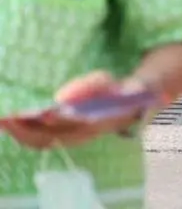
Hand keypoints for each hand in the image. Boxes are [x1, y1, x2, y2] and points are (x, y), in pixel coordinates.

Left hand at [0, 72, 146, 149]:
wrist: (126, 106)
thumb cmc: (119, 91)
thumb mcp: (112, 81)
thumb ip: (91, 86)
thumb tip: (62, 97)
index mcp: (99, 122)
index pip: (77, 124)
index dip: (60, 120)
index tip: (45, 112)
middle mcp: (82, 135)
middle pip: (53, 137)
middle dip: (29, 129)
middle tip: (10, 116)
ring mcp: (71, 138)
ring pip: (43, 142)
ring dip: (21, 133)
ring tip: (4, 121)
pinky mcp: (62, 137)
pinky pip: (39, 140)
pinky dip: (23, 134)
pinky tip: (11, 124)